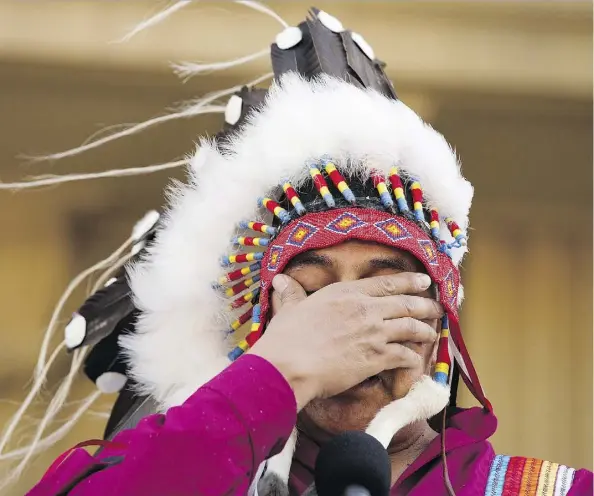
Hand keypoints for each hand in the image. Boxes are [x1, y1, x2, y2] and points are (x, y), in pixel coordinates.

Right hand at [247, 272, 442, 409]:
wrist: (290, 365)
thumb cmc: (286, 337)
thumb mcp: (289, 309)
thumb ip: (292, 294)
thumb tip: (280, 280)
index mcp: (346, 292)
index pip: (387, 283)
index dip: (410, 282)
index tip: (424, 281)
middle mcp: (365, 309)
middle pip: (406, 303)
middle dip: (426, 305)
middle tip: (437, 308)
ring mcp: (374, 333)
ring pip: (411, 328)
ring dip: (425, 331)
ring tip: (432, 334)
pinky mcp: (376, 358)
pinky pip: (404, 356)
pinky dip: (413, 359)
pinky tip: (415, 361)